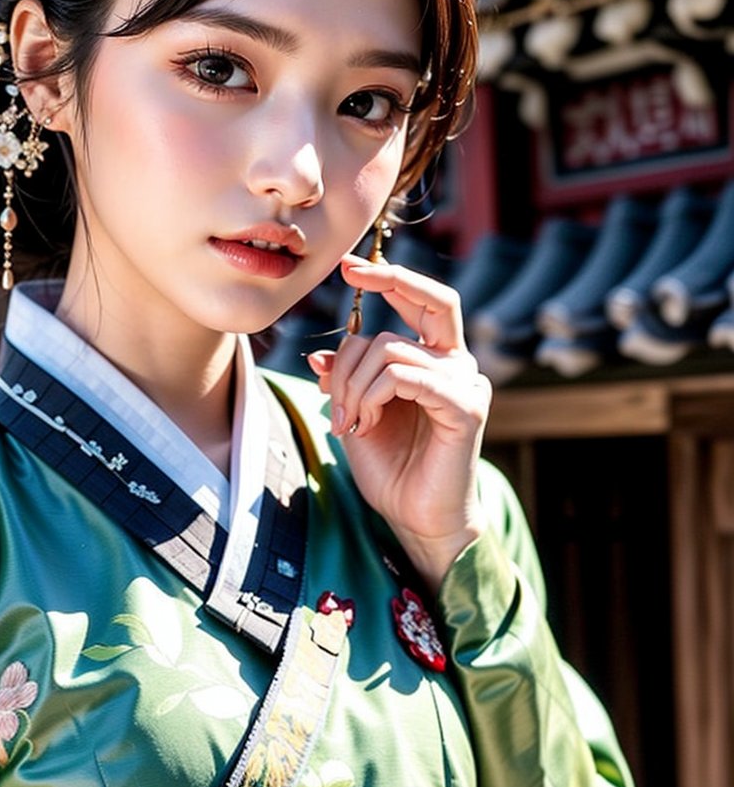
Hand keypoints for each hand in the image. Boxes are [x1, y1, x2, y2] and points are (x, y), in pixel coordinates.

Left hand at [306, 255, 491, 593]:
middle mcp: (458, 364)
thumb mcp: (356, 415)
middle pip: (431, 299)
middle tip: (349, 276)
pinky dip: (371, 395)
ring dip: (352, 383)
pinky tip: (362, 422)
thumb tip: (320, 352)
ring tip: (345, 420)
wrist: (417, 519)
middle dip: (389, 279)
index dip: (389, 278)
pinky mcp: (465, 407)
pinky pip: (403, 377)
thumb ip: (346, 381)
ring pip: (390, 348)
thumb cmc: (393, 469)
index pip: (422, 301)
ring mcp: (466, 383)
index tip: (346, 267)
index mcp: (436, 360)